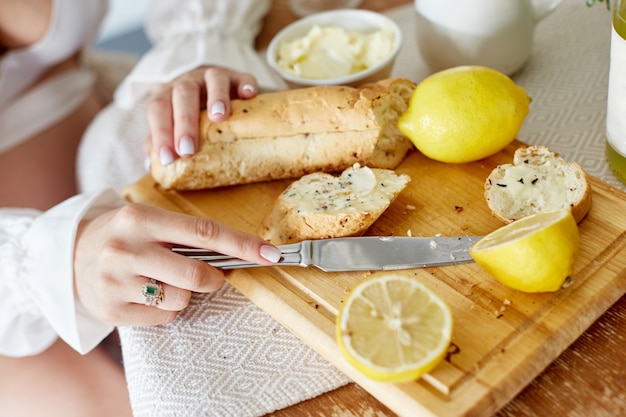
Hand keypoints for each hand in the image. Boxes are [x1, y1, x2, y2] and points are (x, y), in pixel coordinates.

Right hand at [73, 203, 279, 325]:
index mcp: (141, 219)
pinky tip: (147, 293)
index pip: (204, 232)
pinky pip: (163, 317)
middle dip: (214, 278)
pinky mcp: (112, 311)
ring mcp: (116, 282)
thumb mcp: (149, 220)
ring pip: (181, 299)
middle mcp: (126, 249)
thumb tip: (240, 252)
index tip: (270, 254)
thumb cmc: (125, 235)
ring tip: (163, 279)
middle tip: (210, 275)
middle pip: (196, 276)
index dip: (242, 245)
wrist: (71, 256)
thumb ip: (188, 234)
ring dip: (185, 294)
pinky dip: (166, 308)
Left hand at [146, 66, 257, 165]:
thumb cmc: (189, 112)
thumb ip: (160, 140)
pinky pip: (243, 77)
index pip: (159, 109)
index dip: (160, 133)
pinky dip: (246, 84)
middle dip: (184, 122)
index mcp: (169, 94)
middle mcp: (189, 82)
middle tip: (188, 149)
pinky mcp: (238, 78)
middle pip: (184, 94)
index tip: (168, 158)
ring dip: (216, 97)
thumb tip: (152, 166)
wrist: (210, 84)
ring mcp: (214, 77)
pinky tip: (249, 95)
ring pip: (213, 79)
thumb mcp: (171, 123)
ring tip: (219, 118)